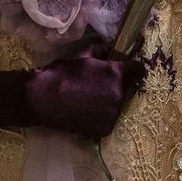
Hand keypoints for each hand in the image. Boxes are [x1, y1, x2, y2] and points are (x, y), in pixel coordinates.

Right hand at [27, 42, 144, 137]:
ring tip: (89, 98)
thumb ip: (102, 51)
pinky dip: (101, 115)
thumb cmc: (62, 72)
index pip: (138, 70)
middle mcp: (119, 95)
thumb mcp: (84, 54)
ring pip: (117, 104)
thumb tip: (109, 51)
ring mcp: (112, 114)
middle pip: (127, 88)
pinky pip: (108, 118)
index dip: (132, 68)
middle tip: (99, 84)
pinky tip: (86, 110)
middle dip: (117, 84)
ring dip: (109, 100)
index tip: (125, 68)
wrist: (42, 99)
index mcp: (117, 74)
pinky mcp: (104, 129)